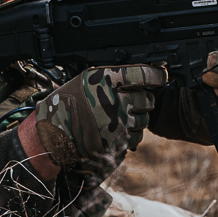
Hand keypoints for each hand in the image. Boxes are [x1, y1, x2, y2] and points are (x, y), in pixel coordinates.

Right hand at [20, 62, 169, 177]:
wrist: (56, 130)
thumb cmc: (71, 101)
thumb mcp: (88, 78)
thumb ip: (114, 76)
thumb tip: (144, 76)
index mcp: (108, 81)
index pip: (144, 74)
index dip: (157, 75)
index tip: (162, 76)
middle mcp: (115, 101)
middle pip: (148, 100)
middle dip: (145, 100)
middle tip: (133, 101)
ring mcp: (118, 123)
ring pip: (145, 120)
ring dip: (138, 118)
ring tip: (120, 116)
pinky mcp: (118, 142)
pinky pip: (137, 136)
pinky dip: (131, 133)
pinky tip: (118, 129)